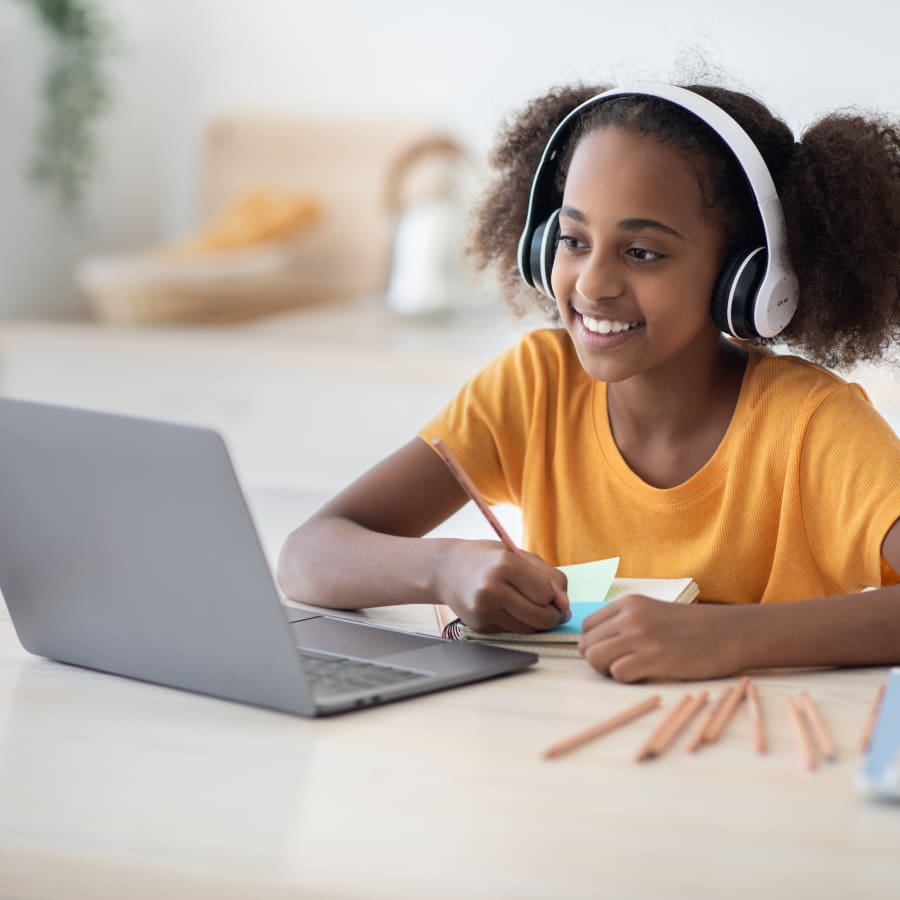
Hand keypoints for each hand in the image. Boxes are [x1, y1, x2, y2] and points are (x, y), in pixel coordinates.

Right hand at [437, 540, 568, 633]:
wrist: (446, 569)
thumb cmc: (489, 559)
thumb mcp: (520, 556)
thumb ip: (550, 577)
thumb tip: (564, 606)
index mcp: (505, 565)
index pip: (546, 594)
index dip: (554, 595)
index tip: (550, 591)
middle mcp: (492, 589)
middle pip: (540, 617)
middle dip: (553, 616)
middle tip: (553, 609)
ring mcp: (484, 611)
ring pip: (529, 630)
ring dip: (537, 623)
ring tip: (530, 606)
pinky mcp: (479, 627)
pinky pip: (513, 633)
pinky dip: (518, 624)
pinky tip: (509, 609)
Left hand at [578, 594, 742, 681]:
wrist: (730, 632)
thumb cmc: (693, 627)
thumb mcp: (653, 612)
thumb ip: (626, 622)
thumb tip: (596, 643)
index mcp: (628, 603)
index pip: (587, 626)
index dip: (595, 643)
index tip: (613, 652)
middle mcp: (630, 617)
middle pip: (587, 644)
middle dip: (598, 660)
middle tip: (620, 666)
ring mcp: (640, 637)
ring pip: (595, 658)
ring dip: (608, 670)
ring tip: (630, 670)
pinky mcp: (653, 659)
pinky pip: (617, 673)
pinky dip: (626, 679)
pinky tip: (644, 675)